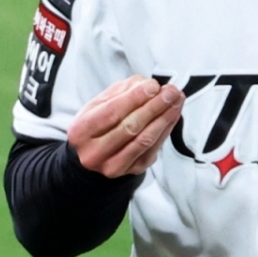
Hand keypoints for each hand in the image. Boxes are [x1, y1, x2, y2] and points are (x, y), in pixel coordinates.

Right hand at [68, 76, 183, 177]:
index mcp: (81, 131)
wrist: (91, 157)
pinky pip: (153, 149)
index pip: (112, 112)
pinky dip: (165, 130)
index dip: (135, 98)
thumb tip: (146, 85)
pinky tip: (172, 116)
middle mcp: (94, 152)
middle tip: (171, 91)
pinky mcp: (132, 171)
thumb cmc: (96, 126)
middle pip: (130, 127)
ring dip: (164, 118)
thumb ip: (120, 91)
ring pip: (144, 140)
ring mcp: (114, 165)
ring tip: (176, 101)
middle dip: (154, 106)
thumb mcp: (97, 105)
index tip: (153, 85)